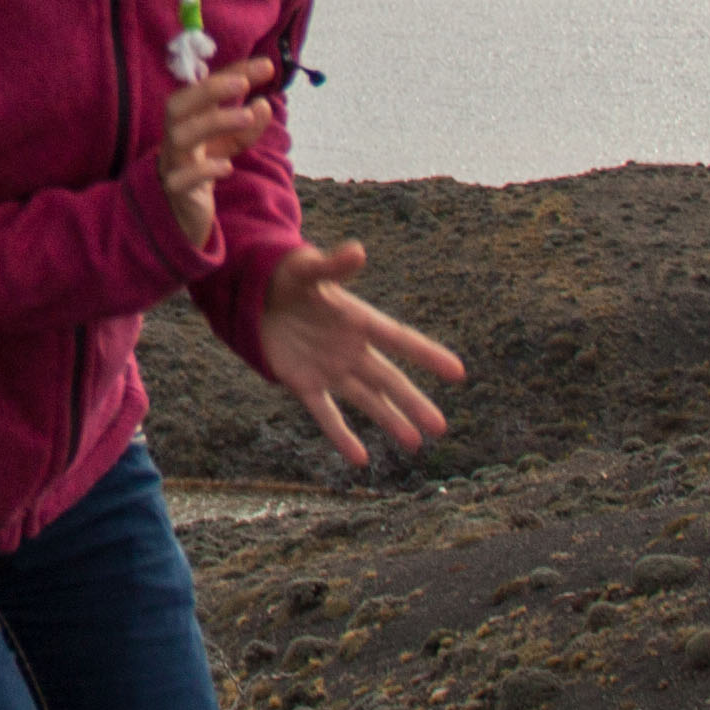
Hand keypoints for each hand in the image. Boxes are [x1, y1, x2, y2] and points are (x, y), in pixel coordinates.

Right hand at [157, 57, 275, 254]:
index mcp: (186, 118)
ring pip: (180, 137)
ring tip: (246, 116)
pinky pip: (181, 179)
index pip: (204, 87)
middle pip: (177, 105)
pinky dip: (203, 170)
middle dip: (208, 90)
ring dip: (212, 122)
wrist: (183, 210)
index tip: (266, 66)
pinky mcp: (176, 191)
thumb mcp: (230, 141)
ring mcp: (172, 162)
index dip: (232, 73)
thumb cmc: (204, 165)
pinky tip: (226, 167)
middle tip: (243, 83)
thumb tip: (264, 103)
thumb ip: (247, 123)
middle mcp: (174, 135)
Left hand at [258, 238, 464, 469]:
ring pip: (366, 400)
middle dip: (413, 402)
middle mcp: (350, 349)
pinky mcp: (303, 383)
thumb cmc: (284, 276)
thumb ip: (332, 265)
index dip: (426, 355)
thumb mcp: (305, 268)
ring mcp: (329, 369)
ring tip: (415, 444)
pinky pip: (326, 413)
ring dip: (389, 420)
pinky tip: (360, 459)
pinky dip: (341, 435)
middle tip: (441, 427)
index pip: (398, 339)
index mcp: (357, 320)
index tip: (457, 371)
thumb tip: (357, 250)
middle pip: (388, 379)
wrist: (251, 293)